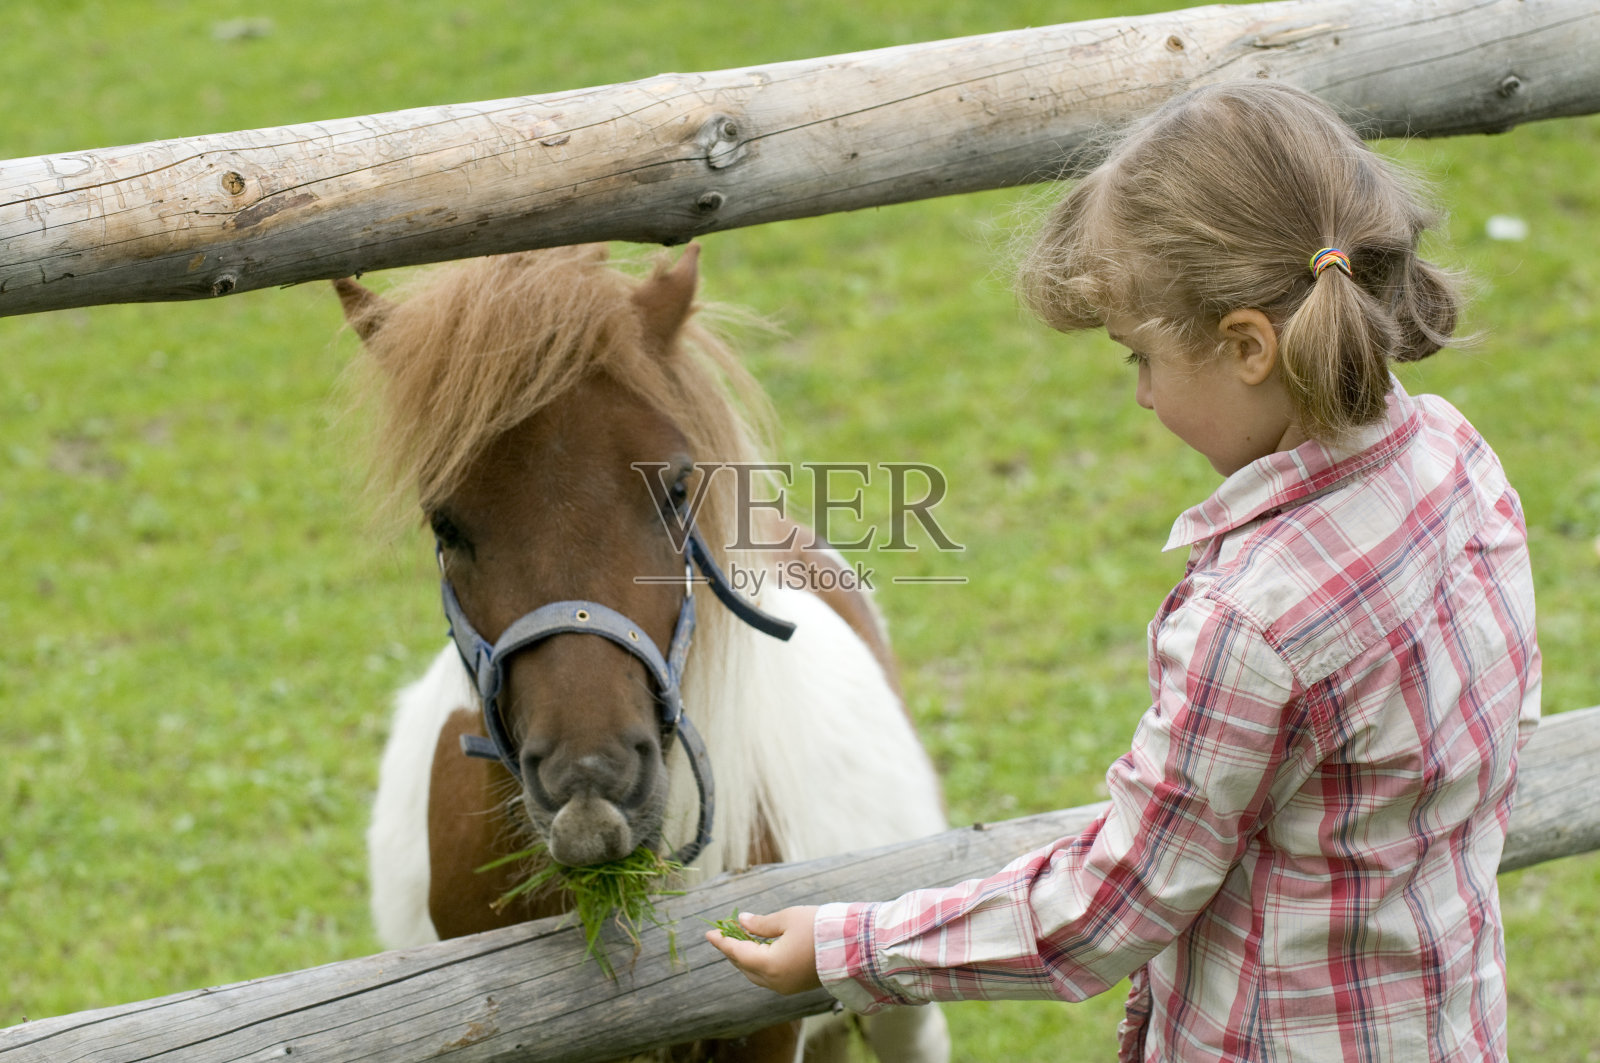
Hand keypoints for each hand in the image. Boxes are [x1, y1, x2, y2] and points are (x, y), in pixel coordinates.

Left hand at [704, 906, 822, 994]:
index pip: (737, 952)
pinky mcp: (795, 987)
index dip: (722, 941)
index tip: (709, 932)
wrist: (854, 947)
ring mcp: (785, 987)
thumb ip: (761, 924)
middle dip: (732, 950)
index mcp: (770, 964)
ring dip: (745, 958)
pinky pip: (769, 977)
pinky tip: (760, 949)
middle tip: (724, 932)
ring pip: (755, 974)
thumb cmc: (820, 928)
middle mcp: (775, 981)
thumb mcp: (787, 919)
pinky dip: (759, 963)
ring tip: (740, 939)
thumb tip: (742, 922)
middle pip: (744, 966)